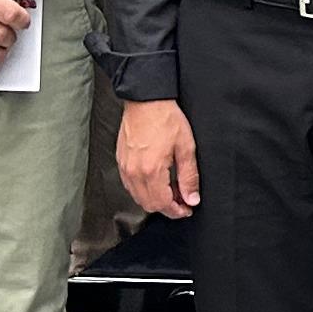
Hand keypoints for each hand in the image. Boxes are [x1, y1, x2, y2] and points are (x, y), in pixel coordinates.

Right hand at [119, 98, 200, 217]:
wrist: (146, 100)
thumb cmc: (166, 119)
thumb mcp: (186, 147)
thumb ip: (189, 177)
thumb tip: (192, 199)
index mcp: (151, 170)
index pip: (162, 204)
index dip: (177, 211)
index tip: (187, 209)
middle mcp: (134, 172)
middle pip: (149, 204)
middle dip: (167, 207)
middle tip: (182, 200)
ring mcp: (125, 167)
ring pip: (138, 197)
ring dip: (155, 199)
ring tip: (171, 190)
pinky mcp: (121, 161)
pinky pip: (130, 185)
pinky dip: (143, 189)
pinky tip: (156, 181)